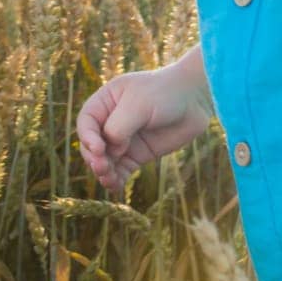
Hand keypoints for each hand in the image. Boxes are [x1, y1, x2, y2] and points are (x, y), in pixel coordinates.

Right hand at [75, 64, 211, 195]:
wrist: (195, 98)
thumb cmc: (165, 93)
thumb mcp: (139, 104)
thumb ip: (119, 127)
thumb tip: (111, 149)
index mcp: (106, 101)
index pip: (86, 122)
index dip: (87, 137)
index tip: (99, 149)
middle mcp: (111, 121)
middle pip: (92, 145)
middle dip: (94, 158)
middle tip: (103, 167)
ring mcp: (124, 139)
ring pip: (105, 160)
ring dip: (104, 172)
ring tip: (109, 180)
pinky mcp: (138, 155)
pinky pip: (121, 171)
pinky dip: (116, 180)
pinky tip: (116, 188)